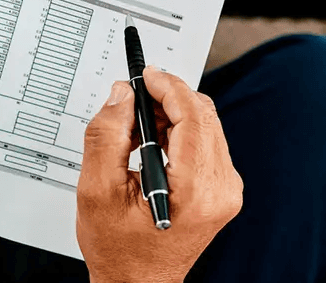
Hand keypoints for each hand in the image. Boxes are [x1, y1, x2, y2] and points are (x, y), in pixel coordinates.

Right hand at [77, 68, 242, 282]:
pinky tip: (155, 143)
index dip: (169, 87)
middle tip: (134, 98)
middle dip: (169, 98)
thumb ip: (107, 136)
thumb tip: (122, 95)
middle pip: (203, 116)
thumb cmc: (119, 249)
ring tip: (138, 126)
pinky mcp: (224, 190)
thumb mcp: (98, 191)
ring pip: (207, 126)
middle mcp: (221, 188)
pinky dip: (181, 132)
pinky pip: (207, 142)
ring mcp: (227, 190)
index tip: (146, 75)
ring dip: (174, 114)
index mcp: (196, 190)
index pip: (193, 116)